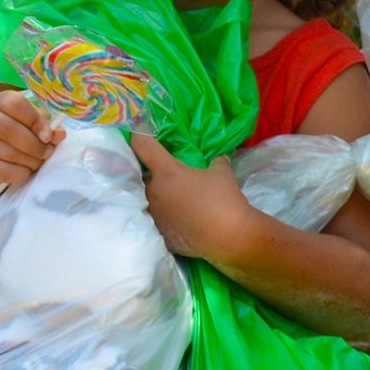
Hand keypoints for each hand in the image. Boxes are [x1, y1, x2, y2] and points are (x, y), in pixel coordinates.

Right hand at [0, 89, 63, 189]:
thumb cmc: (20, 129)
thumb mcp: (34, 122)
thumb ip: (47, 127)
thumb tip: (60, 134)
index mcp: (1, 101)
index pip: (16, 105)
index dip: (36, 122)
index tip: (48, 137)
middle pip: (9, 129)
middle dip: (33, 145)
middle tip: (46, 153)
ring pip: (6, 152)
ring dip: (29, 161)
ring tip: (37, 162)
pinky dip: (17, 174)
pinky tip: (25, 172)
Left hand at [130, 134, 258, 264]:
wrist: (229, 237)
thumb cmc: (224, 199)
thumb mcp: (222, 172)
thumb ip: (216, 161)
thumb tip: (218, 159)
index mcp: (165, 172)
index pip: (142, 145)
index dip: (140, 135)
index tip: (141, 132)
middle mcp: (153, 192)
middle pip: (143, 176)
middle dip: (152, 173)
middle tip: (168, 173)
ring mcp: (154, 215)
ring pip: (148, 199)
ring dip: (157, 196)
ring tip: (174, 198)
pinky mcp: (160, 233)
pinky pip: (157, 220)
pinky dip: (165, 217)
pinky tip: (178, 218)